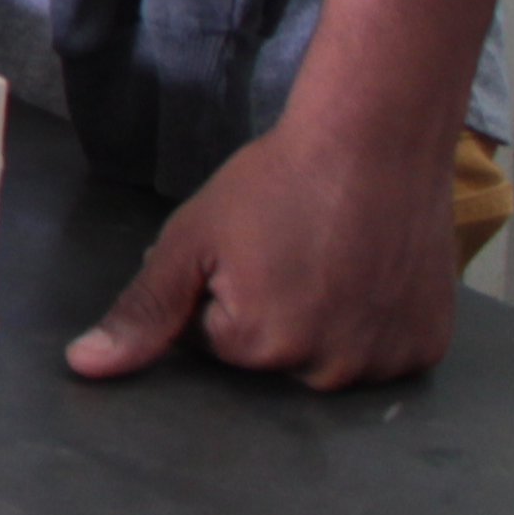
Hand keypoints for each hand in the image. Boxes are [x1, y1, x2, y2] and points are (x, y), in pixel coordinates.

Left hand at [66, 111, 462, 390]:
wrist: (373, 140)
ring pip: (327, 358)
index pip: (213, 342)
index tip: (245, 250)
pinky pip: (384, 353)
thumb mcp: (191, 240)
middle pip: (272, 359)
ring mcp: (384, 365)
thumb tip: (85, 367)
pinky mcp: (428, 349)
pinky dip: (373, 323)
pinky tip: (369, 274)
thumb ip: (142, 310)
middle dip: (269, 313)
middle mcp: (326, 374)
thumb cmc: (276, 182)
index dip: (218, 290)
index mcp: (259, 349)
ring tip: (333, 259)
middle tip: (290, 251)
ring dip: (323, 321)